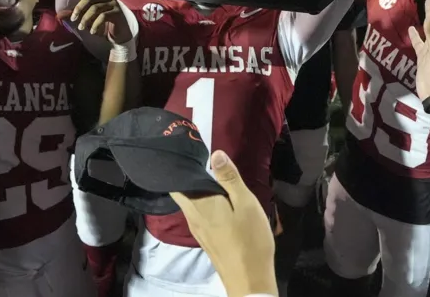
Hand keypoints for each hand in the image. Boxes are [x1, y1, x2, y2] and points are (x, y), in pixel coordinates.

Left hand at [64, 0, 131, 42]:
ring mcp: (113, 4)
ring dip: (86, 18)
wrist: (119, 36)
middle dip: (79, 8)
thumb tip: (59, 15)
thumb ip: (75, 16)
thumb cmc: (103, 25)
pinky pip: (103, 16)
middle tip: (73, 18)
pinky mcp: (117, 13)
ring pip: (96, 8)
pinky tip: (92, 32)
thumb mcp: (87, 20)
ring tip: (81, 28)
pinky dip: (95, 24)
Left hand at [170, 151, 277, 296]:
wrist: (249, 279)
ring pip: (189, 202)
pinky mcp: (205, 238)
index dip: (182, 165)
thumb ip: (230, 179)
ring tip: (207, 174)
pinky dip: (201, 201)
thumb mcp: (245, 204)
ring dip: (195, 189)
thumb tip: (215, 154)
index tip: (188, 149)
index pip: (179, 180)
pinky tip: (214, 198)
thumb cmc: (249, 239)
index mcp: (199, 203)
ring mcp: (197, 229)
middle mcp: (192, 215)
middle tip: (198, 157)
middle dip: (186, 175)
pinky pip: (196, 212)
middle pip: (181, 190)